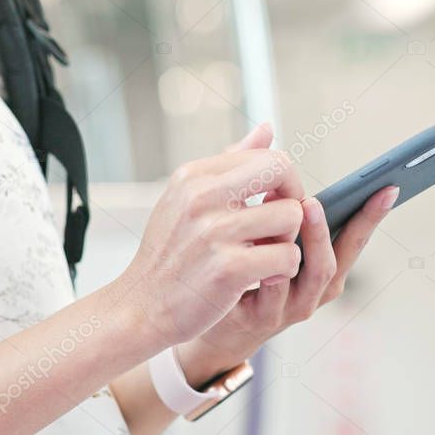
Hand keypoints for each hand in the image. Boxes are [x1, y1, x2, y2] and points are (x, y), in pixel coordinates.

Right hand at [121, 125, 306, 344]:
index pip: (266, 156)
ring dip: (288, 241)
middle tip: (281, 227)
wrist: (140, 307)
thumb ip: (231, 163)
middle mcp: (202, 196)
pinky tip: (264, 278)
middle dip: (294, 200)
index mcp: (194, 175)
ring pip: (291, 217)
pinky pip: (287, 256)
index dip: (285, 181)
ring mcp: (215, 232)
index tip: (276, 204)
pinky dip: (284, 270)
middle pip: (283, 173)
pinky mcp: (228, 268)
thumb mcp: (188, 199)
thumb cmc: (170, 253)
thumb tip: (267, 128)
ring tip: (267, 256)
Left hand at [175, 125, 398, 385]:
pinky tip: (263, 251)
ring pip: (313, 276)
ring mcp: (289, 306)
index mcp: (316, 260)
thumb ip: (261, 181)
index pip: (352, 234)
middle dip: (338, 226)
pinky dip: (271, 275)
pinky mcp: (261, 319)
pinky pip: (272, 298)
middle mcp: (311, 287)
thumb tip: (266, 127)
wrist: (196, 315)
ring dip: (312, 243)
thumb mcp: (253, 220)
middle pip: (337, 258)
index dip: (371, 212)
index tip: (390, 186)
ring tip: (303, 211)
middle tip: (322, 197)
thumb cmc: (233, 262)